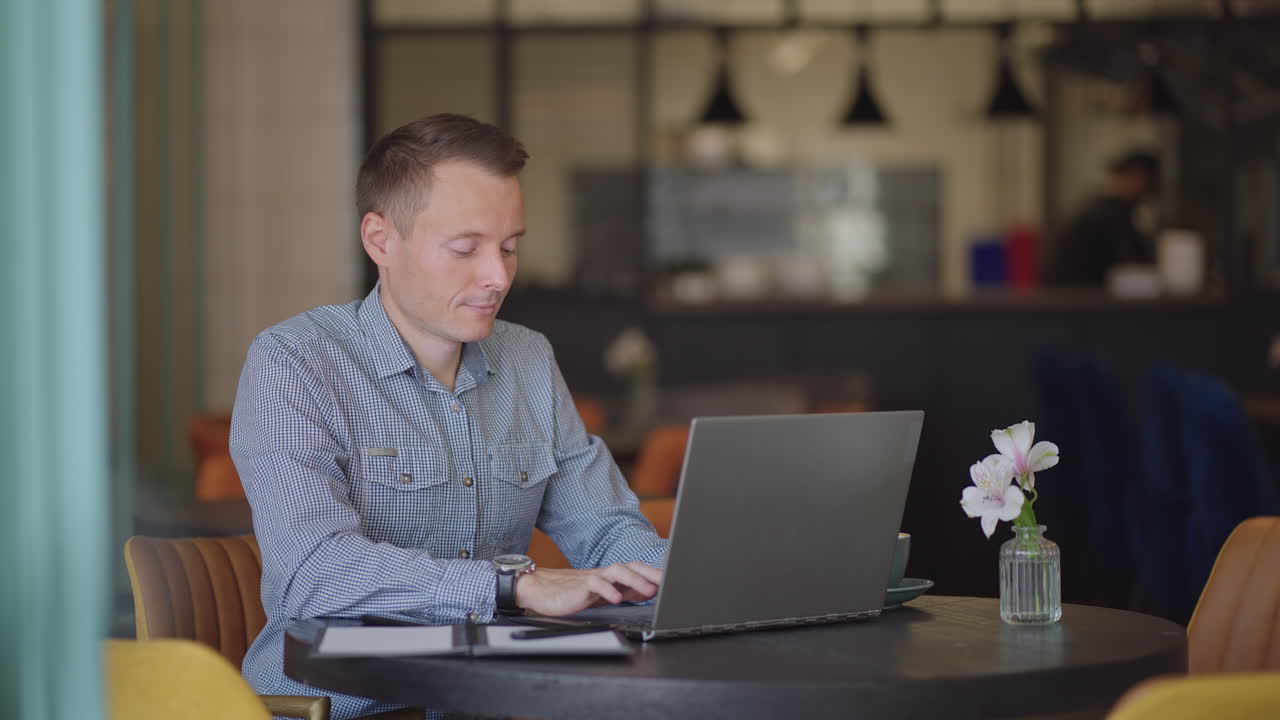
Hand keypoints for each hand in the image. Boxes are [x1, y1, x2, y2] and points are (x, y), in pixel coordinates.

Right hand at [513, 562, 662, 616]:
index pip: (637, 570)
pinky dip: (608, 591)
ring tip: (649, 591)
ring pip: (617, 571)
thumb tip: (649, 592)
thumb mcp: (601, 595)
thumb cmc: (570, 593)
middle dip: (651, 574)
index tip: (674, 581)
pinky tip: (617, 598)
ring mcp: (592, 578)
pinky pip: (596, 585)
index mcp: (611, 577)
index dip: (655, 574)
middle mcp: (604, 574)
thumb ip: (623, 591)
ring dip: (635, 580)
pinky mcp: (579, 587)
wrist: (539, 590)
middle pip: (631, 567)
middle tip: (668, 583)